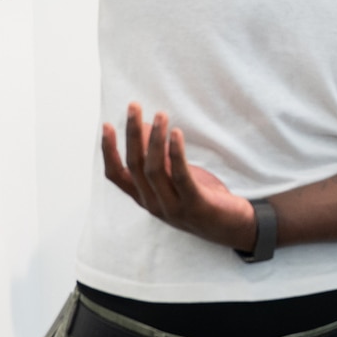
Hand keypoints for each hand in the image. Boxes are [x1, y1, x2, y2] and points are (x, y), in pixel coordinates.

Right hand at [99, 102, 256, 250]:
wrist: (230, 228)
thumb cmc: (200, 198)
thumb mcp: (174, 177)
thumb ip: (158, 159)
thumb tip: (146, 127)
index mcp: (144, 198)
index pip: (116, 175)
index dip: (108, 151)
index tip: (107, 125)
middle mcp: (153, 204)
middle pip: (135, 166)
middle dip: (133, 134)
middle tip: (134, 107)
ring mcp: (172, 207)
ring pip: (154, 170)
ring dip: (155, 139)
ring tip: (161, 114)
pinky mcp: (194, 205)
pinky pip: (181, 177)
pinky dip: (176, 153)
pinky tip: (176, 133)